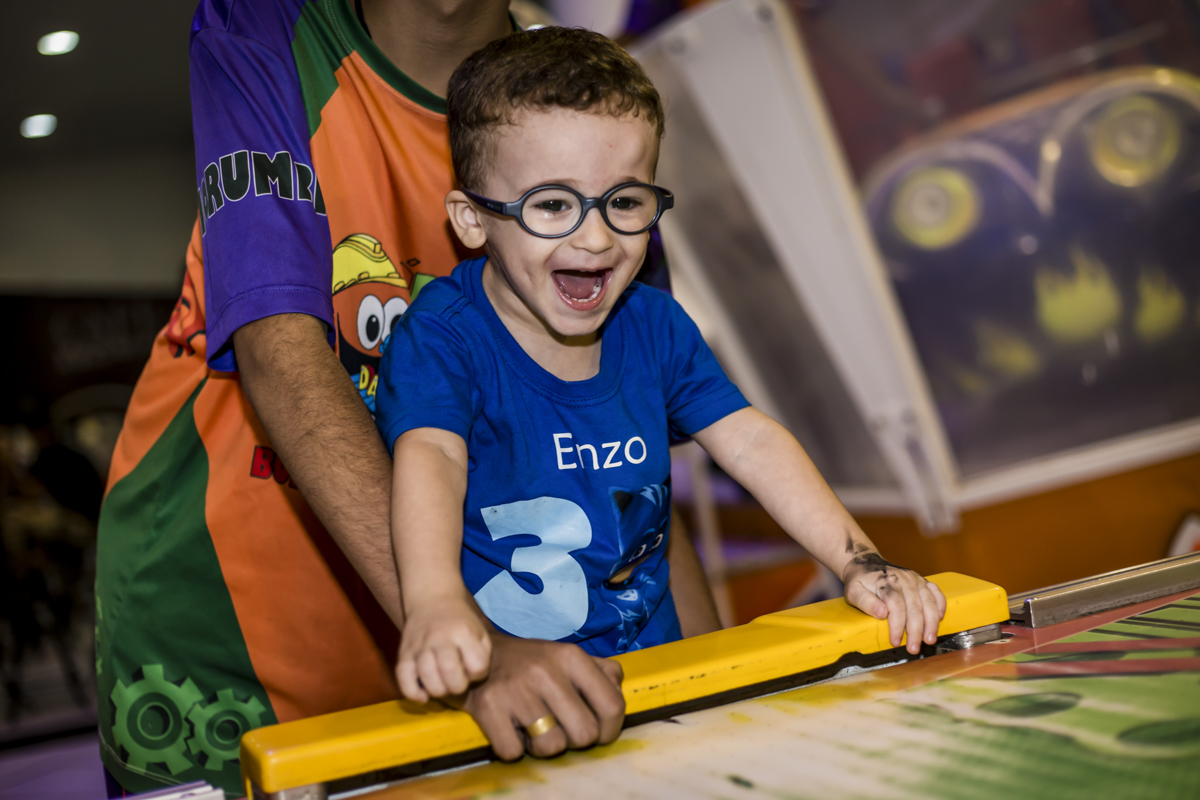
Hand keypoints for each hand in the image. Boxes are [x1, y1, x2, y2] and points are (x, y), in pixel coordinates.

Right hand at [396, 601, 490, 701]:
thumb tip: (470, 680)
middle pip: (450, 672)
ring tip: (442, 687)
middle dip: (457, 687)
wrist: (433, 600)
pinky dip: (412, 693)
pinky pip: (403, 677)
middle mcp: (440, 637)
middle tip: (457, 682)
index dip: (478, 673)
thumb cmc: (460, 623)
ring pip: (427, 675)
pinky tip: (423, 696)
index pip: (477, 666)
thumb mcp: (480, 632)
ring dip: (437, 690)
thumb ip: (482, 656)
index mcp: (463, 633)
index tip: (472, 667)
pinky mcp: (403, 653)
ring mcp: (420, 645)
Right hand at [462, 634, 624, 759]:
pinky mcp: (488, 706)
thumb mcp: (567, 655)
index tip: (598, 733)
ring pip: (550, 747)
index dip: (610, 729)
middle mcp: (545, 671)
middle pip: (584, 734)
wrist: (477, 652)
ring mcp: (515, 689)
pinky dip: (513, 748)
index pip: (612, 705)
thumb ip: (601, 671)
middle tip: (562, 730)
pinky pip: (513, 752)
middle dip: (575, 741)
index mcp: (571, 657)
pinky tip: (511, 729)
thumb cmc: (530, 662)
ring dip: (543, 746)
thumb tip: (618, 690)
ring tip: (535, 729)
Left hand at [842, 553, 946, 654]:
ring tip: (929, 640)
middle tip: (913, 649)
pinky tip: (940, 619)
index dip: (897, 626)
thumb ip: (865, 602)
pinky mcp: (922, 580)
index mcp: (887, 582)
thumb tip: (882, 614)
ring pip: (928, 602)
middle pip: (914, 607)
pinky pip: (936, 592)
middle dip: (915, 631)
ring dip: (931, 623)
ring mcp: (915, 579)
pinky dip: (941, 606)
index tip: (895, 641)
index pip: (896, 606)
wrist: (865, 563)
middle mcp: (904, 579)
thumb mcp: (853, 591)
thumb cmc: (859, 580)